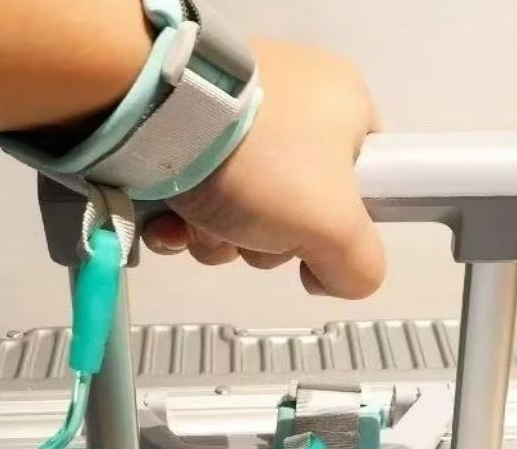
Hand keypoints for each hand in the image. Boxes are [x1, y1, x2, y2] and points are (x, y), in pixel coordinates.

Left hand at [142, 39, 385, 298]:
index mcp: (344, 106)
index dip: (343, 223)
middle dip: (268, 240)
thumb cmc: (261, 162)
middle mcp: (294, 102)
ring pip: (246, 209)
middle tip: (254, 232)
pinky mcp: (184, 128)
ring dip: (224, 239)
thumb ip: (359, 266)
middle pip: (298, 205)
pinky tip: (174, 222)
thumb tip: (331, 278)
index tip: (315, 239)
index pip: (367, 177)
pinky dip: (187, 221)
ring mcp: (234, 114)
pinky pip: (202, 194)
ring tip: (205, 223)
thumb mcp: (334, 226)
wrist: (149, 115)